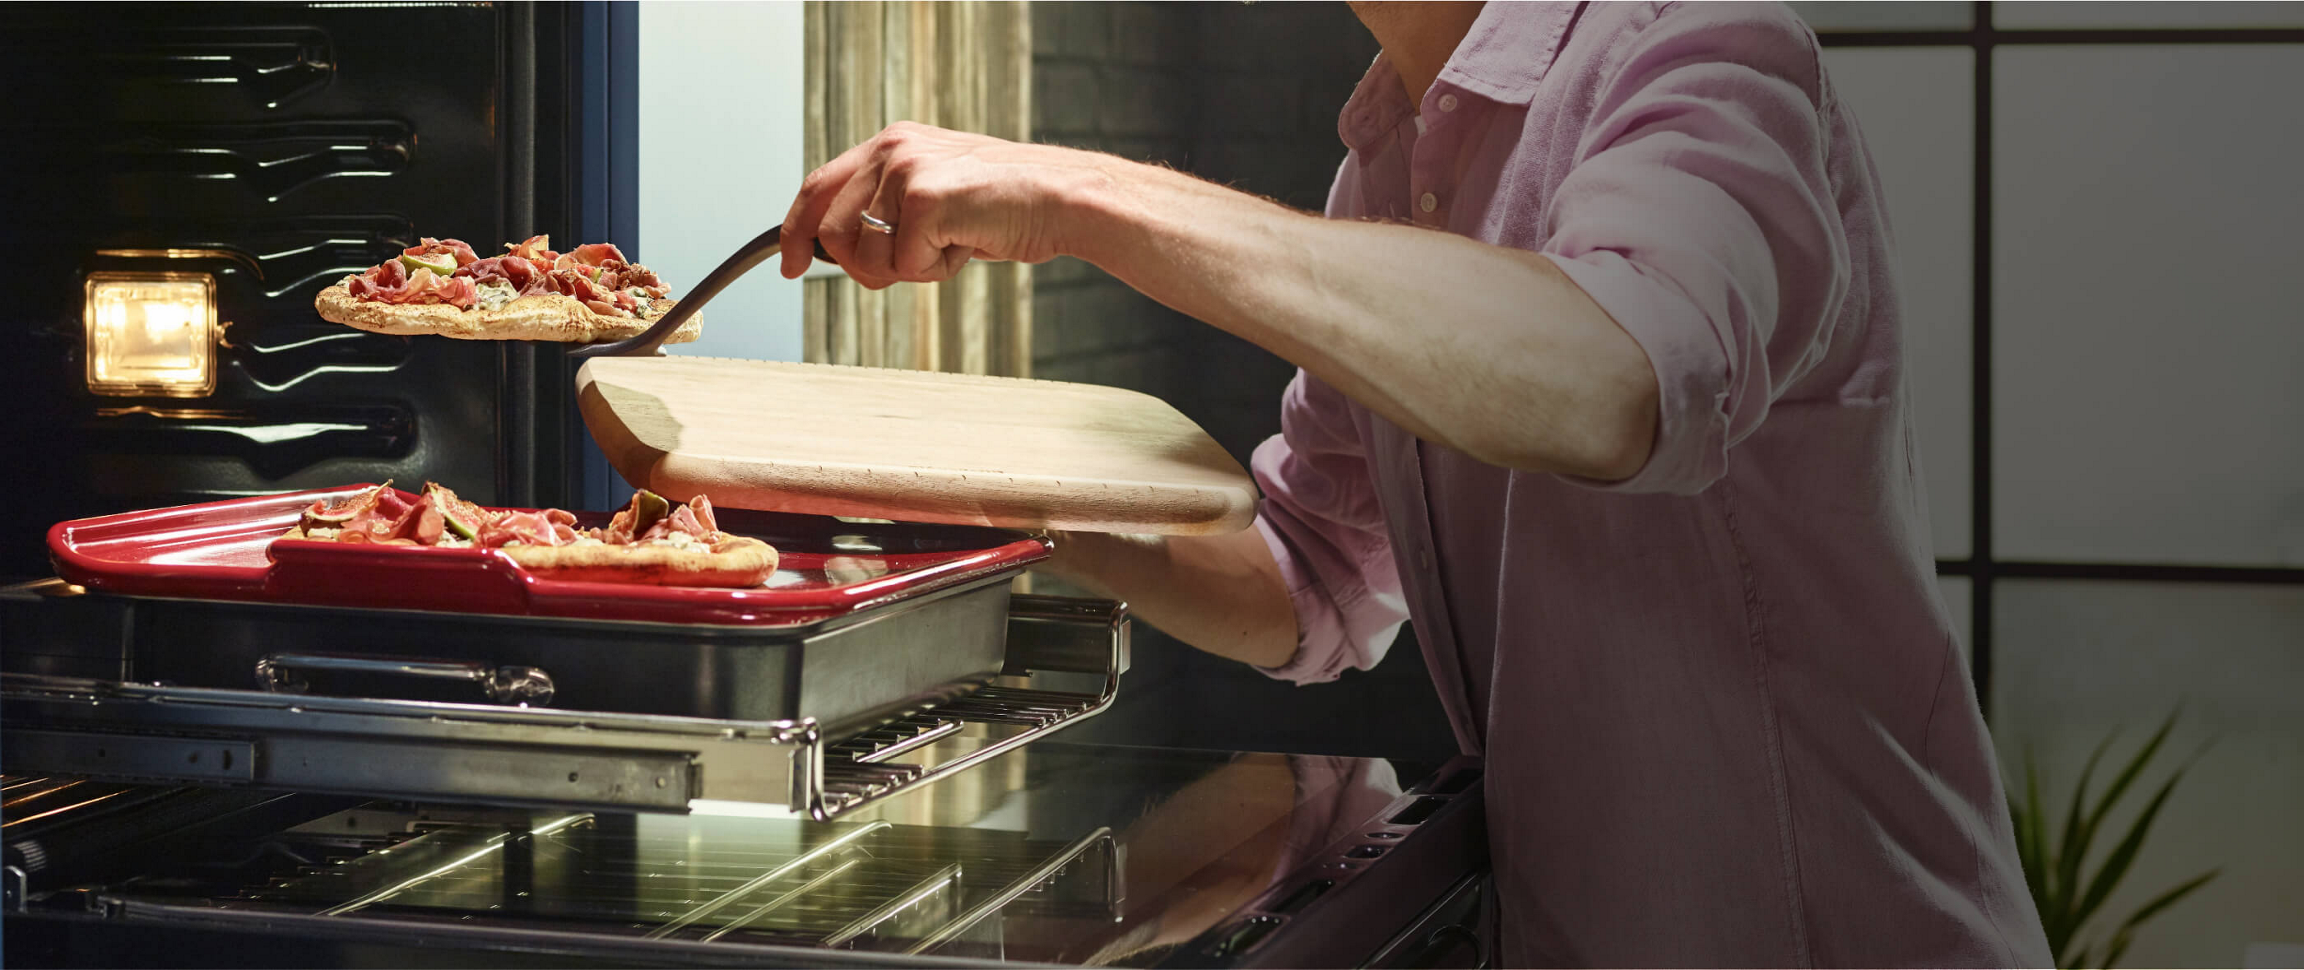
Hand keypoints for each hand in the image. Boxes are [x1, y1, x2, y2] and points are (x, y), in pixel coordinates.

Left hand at [778, 122, 1108, 288]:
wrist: (1061, 199)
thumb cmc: (1008, 205)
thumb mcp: (938, 196)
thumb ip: (890, 209)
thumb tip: (842, 249)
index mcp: (892, 143)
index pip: (819, 186)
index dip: (796, 230)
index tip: (789, 264)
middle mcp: (891, 148)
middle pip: (832, 231)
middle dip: (863, 268)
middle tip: (914, 265)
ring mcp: (905, 171)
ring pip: (866, 255)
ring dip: (910, 269)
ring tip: (953, 243)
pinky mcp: (924, 199)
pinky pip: (905, 265)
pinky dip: (938, 271)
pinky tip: (969, 244)